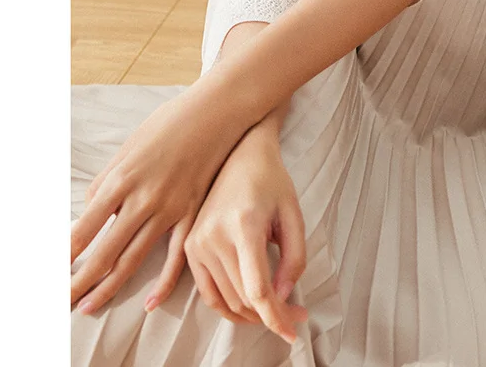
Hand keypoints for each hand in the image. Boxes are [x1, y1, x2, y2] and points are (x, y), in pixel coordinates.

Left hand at [70, 82, 246, 314]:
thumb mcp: (129, 146)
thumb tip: (92, 210)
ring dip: (108, 286)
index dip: (65, 254)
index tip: (52, 272)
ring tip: (89, 306)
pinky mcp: (193, 212)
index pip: (85, 227)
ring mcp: (170, 208)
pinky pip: (176, 255)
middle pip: (104, 251)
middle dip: (79, 280)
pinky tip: (150, 302)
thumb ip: (109, 180)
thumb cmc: (170, 122)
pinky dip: (164, 282)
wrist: (216, 111)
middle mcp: (143, 198)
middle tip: (63, 301)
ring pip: (134, 258)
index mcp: (122, 179)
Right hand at [163, 121, 308, 342]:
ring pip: (226, 301)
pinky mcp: (189, 248)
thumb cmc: (272, 182)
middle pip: (242, 299)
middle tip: (296, 315)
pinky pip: (208, 293)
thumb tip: (282, 298)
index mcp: (243, 225)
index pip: (256, 288)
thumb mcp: (293, 215)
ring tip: (278, 310)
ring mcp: (197, 243)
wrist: (240, 155)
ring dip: (252, 316)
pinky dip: (230, 307)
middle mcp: (214, 237)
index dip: (276, 316)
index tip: (294, 331)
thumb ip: (293, 258)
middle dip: (271, 316)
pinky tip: (251, 306)